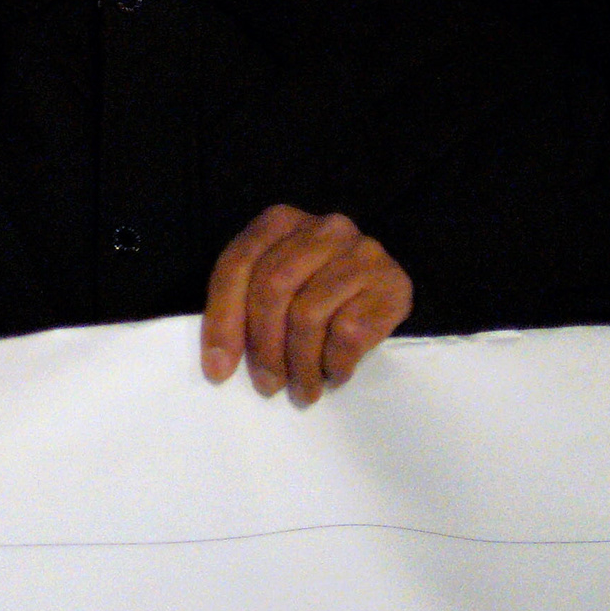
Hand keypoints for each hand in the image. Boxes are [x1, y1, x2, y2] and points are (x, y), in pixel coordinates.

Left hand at [203, 205, 411, 404]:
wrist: (384, 290)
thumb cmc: (317, 289)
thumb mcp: (275, 286)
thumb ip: (242, 307)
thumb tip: (218, 364)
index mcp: (280, 220)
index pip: (237, 265)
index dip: (223, 320)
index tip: (219, 369)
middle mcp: (322, 228)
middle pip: (273, 288)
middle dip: (264, 346)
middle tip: (267, 385)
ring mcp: (361, 252)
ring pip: (309, 314)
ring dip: (300, 364)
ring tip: (301, 390)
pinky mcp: (392, 283)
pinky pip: (349, 332)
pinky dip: (335, 363)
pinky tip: (333, 374)